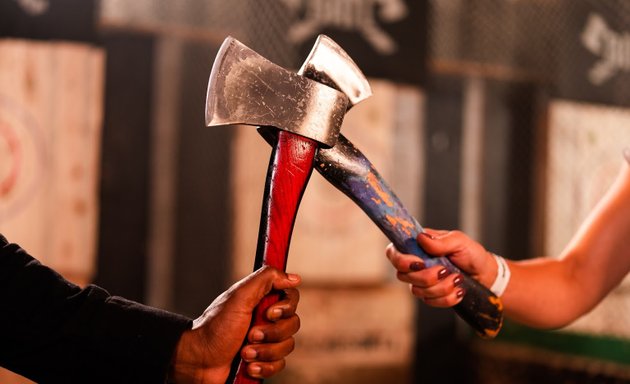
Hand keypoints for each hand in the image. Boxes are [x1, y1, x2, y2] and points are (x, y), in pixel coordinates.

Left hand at [169, 266, 300, 382]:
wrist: (199, 362)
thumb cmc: (215, 328)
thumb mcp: (240, 297)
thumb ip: (266, 279)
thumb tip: (293, 277)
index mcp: (261, 300)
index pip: (291, 299)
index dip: (285, 309)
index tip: (269, 314)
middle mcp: (266, 319)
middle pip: (293, 324)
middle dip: (271, 334)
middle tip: (249, 335)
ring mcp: (266, 340)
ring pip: (287, 346)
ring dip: (265, 352)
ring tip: (244, 353)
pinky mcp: (263, 360)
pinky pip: (279, 365)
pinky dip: (264, 367)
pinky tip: (249, 366)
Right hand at [385, 228, 496, 306]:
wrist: (485, 275)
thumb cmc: (471, 254)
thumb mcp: (460, 242)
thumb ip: (441, 241)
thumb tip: (421, 238)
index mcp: (418, 246)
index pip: (393, 252)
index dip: (400, 260)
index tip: (419, 263)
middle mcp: (416, 264)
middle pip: (403, 275)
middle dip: (426, 277)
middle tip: (446, 270)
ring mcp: (421, 281)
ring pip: (417, 291)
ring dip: (441, 287)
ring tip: (457, 279)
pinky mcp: (429, 296)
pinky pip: (430, 302)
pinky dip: (447, 298)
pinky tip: (458, 290)